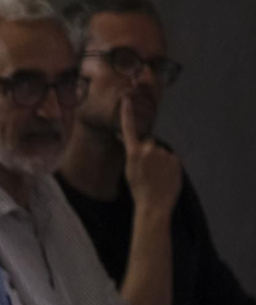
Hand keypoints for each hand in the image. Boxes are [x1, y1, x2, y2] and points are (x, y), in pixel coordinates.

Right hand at [120, 95, 181, 214]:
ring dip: (159, 160)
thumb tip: (136, 145)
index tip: (127, 100)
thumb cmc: (138, 189)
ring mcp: (164, 154)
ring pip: (160, 152)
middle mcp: (149, 150)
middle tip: (146, 169)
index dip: (127, 113)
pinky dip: (168, 166)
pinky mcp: (176, 160)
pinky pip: (170, 159)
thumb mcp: (129, 170)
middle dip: (147, 150)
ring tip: (156, 176)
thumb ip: (133, 154)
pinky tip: (165, 177)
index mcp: (133, 152)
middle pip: (148, 142)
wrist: (154, 204)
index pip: (129, 128)